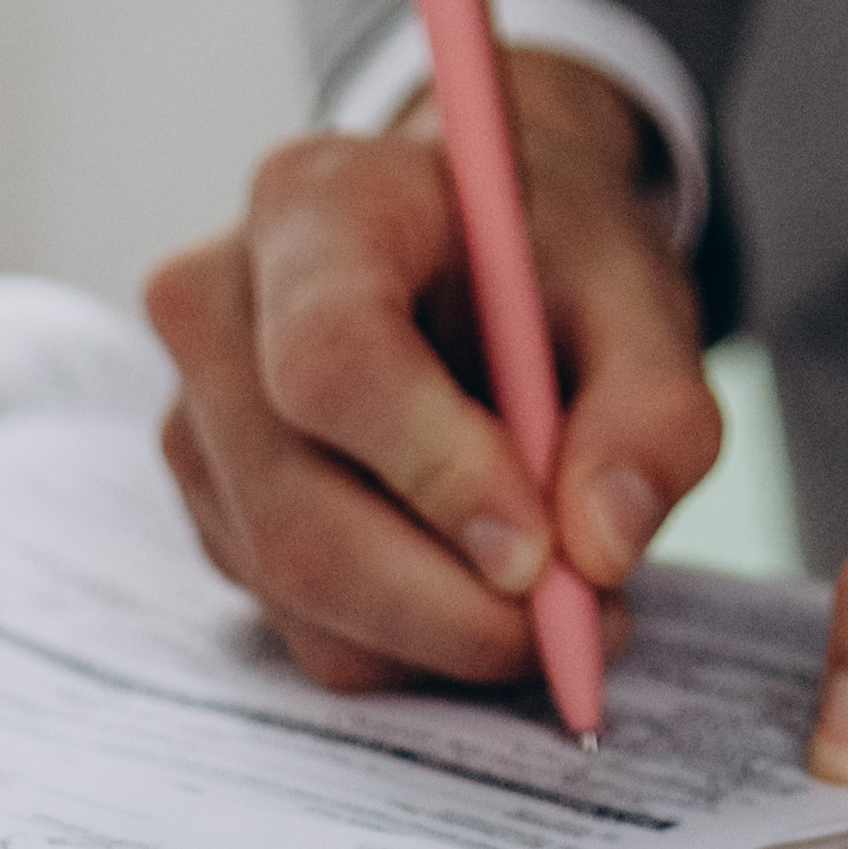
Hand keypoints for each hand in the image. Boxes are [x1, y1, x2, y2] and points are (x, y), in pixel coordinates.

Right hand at [143, 52, 720, 697]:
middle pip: (298, 510)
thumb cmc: (550, 259)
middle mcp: (217, 303)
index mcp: (318, 203)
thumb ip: (652, 413)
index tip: (546, 552)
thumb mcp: (641, 298)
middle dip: (451, 606)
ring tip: (560, 598)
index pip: (334, 358)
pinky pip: (298, 623)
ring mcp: (195, 412)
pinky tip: (483, 587)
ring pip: (296, 587)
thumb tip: (602, 547)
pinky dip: (407, 645)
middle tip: (585, 624)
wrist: (481, 247)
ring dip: (442, 637)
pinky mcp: (211, 502)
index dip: (438, 474)